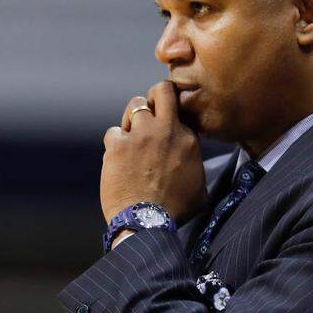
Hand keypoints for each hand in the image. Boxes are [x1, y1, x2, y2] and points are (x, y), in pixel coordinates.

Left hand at [101, 81, 206, 223]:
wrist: (147, 222)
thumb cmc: (175, 212)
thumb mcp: (200, 191)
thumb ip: (197, 171)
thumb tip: (195, 171)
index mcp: (187, 139)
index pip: (181, 110)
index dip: (173, 116)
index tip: (168, 125)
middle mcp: (165, 131)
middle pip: (162, 90)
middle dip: (156, 95)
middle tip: (151, 109)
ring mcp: (140, 135)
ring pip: (135, 104)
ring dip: (132, 117)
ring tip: (131, 136)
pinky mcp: (118, 145)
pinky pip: (113, 132)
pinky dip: (114, 143)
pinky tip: (117, 159)